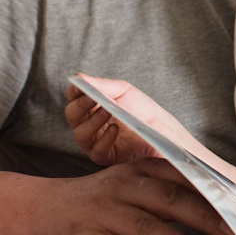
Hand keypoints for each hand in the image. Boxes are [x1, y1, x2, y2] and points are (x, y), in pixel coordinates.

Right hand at [25, 156, 235, 234]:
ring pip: (146, 226)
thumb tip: (218, 212)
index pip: (183, 179)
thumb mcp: (134, 190)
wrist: (41, 211)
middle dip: (205, 217)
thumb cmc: (99, 204)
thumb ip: (170, 197)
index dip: (214, 194)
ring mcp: (103, 212)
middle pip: (170, 200)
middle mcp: (124, 187)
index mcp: (140, 171)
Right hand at [64, 74, 192, 164]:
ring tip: (107, 111)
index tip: (81, 86)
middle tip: (92, 97)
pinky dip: (104, 139)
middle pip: (72, 115)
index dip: (74, 91)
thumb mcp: (123, 91)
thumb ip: (100, 85)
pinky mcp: (106, 157)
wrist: (163, 131)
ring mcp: (96, 142)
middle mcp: (89, 124)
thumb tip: (78, 77)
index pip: (73, 98)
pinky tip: (114, 129)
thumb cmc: (143, 110)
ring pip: (80, 134)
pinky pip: (96, 150)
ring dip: (92, 121)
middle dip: (80, 105)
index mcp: (91, 106)